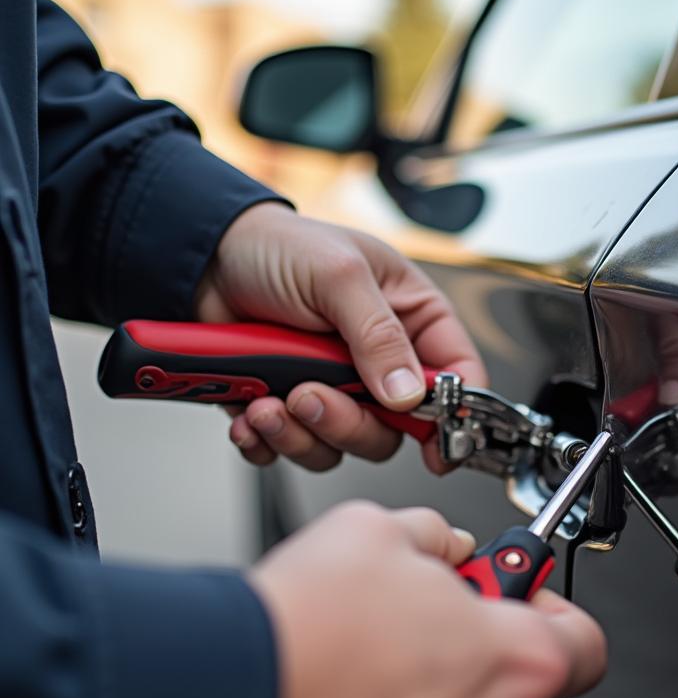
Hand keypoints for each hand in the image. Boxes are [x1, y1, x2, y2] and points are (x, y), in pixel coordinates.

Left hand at [196, 203, 486, 473]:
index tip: (435, 448)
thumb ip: (379, 336)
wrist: (203, 258)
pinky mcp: (290, 406)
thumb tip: (408, 394)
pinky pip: (291, 449)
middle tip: (310, 396)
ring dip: (301, 435)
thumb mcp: (339, 276)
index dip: (453, 415)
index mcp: (410, 319)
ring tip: (269, 401)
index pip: (455, 376)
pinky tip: (250, 413)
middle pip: (393, 428)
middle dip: (348, 424)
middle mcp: (378, 361)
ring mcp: (334, 388)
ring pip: (341, 445)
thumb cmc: (279, 248)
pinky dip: (268, 442)